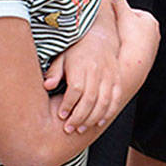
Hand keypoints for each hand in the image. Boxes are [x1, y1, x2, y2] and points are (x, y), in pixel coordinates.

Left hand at [43, 0, 121, 133]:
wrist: (99, 36)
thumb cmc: (76, 50)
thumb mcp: (62, 57)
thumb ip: (55, 72)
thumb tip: (47, 86)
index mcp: (81, 66)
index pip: (76, 89)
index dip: (68, 105)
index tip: (61, 115)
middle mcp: (97, 71)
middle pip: (90, 98)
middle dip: (79, 117)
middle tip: (69, 129)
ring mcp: (109, 76)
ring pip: (104, 101)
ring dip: (93, 118)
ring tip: (82, 129)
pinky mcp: (117, 79)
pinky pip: (116, 98)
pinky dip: (109, 112)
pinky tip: (100, 122)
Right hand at [112, 0, 159, 67]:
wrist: (134, 62)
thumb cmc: (131, 37)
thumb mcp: (124, 15)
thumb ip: (120, 3)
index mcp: (151, 20)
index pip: (134, 12)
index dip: (121, 13)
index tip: (112, 16)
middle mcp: (155, 33)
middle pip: (135, 26)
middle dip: (124, 25)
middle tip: (113, 28)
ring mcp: (152, 47)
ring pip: (136, 39)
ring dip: (127, 38)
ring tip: (116, 41)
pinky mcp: (147, 58)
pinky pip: (136, 50)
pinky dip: (129, 49)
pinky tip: (122, 51)